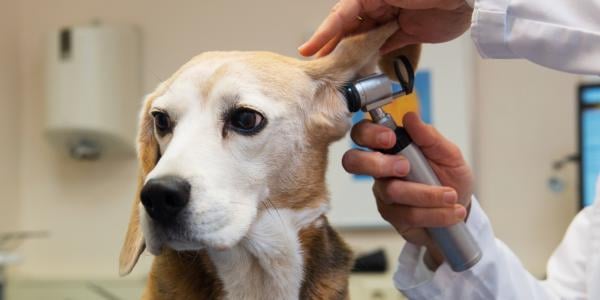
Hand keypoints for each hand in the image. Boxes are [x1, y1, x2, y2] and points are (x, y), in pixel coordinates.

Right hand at [298, 0, 472, 56]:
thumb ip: (365, 5)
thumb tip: (340, 17)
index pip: (341, 15)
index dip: (323, 33)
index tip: (308, 50)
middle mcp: (378, 6)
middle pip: (349, 30)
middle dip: (333, 47)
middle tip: (318, 65)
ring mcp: (391, 20)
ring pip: (363, 40)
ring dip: (350, 55)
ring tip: (335, 71)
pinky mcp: (405, 34)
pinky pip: (382, 47)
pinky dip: (371, 58)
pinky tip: (360, 69)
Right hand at [342, 112, 473, 265]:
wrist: (461, 209)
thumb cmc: (451, 178)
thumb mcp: (449, 154)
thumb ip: (430, 137)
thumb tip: (411, 117)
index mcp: (391, 147)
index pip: (363, 133)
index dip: (368, 134)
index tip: (390, 138)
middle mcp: (381, 169)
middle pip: (353, 161)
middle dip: (377, 163)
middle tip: (405, 167)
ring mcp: (383, 193)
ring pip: (391, 191)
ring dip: (426, 194)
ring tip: (450, 196)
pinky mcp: (392, 215)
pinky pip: (407, 214)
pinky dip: (434, 213)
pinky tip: (450, 212)